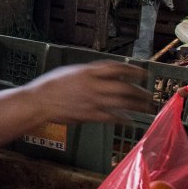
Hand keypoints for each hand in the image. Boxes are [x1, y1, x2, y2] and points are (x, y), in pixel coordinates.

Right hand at [25, 62, 149, 123]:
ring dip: (136, 105)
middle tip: (149, 95)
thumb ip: (89, 73)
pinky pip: (111, 117)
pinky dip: (122, 119)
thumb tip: (106, 75)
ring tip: (146, 107)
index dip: (133, 70)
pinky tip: (128, 120)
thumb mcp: (71, 72)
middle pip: (124, 87)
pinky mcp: (89, 115)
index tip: (143, 73)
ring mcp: (92, 101)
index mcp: (88, 72)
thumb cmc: (51, 85)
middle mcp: (93, 85)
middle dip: (139, 92)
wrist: (38, 102)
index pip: (117, 68)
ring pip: (121, 103)